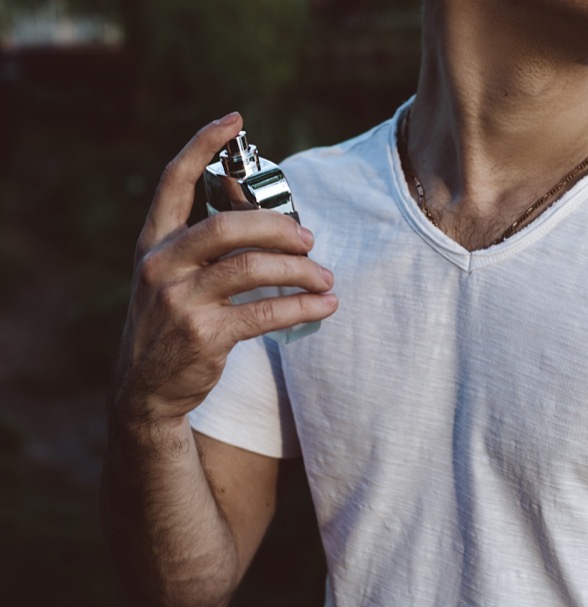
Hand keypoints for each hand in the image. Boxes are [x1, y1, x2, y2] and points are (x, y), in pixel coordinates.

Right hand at [112, 112, 337, 425]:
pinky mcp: (204, 335)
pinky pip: (265, 312)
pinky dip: (302, 307)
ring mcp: (179, 301)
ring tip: (325, 279)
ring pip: (251, 268)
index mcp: (153, 244)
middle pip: (226, 226)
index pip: (173, 182)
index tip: (234, 120)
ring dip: (299, 271)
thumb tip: (264, 212)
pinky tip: (326, 306)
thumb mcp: (174, 278)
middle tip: (309, 241)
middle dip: (277, 227)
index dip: (202, 146)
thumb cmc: (173, 324)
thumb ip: (208, 245)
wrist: (146, 390)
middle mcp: (160, 266)